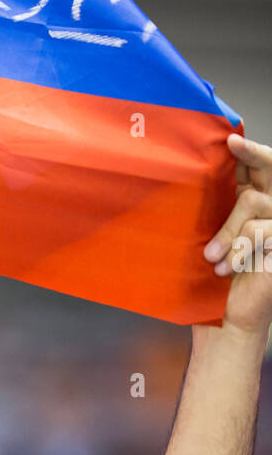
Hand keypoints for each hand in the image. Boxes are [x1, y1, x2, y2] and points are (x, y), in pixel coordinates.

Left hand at [203, 135, 271, 338]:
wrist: (224, 317)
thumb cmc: (211, 278)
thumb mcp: (205, 235)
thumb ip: (208, 207)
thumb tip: (191, 171)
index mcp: (249, 200)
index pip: (254, 165)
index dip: (246, 149)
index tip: (229, 137)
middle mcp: (268, 206)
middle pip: (269, 167)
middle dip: (252, 153)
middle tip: (232, 144)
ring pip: (254, 204)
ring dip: (229, 231)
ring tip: (213, 258)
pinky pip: (263, 231)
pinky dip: (241, 248)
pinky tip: (229, 267)